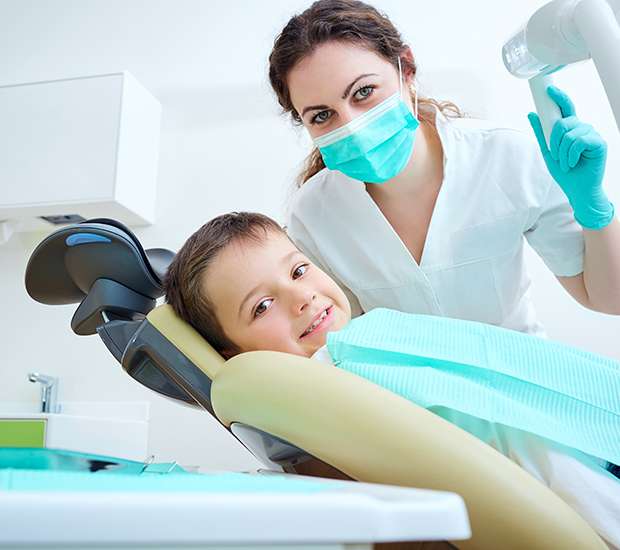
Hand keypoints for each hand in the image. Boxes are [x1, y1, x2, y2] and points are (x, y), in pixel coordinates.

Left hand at [528, 85, 613, 229]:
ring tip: (566, 162)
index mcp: (570, 129)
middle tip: (557, 156)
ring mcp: (591, 134)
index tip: (549, 90)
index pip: (565, 109)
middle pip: (563, 122)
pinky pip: (578, 141)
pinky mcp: (598, 143)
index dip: (558, 97)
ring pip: (569, 133)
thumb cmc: (565, 172)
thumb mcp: (548, 152)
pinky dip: (571, 155)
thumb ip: (541, 133)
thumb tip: (532, 114)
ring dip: (562, 152)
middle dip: (554, 141)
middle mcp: (582, 128)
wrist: (577, 189)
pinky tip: (573, 163)